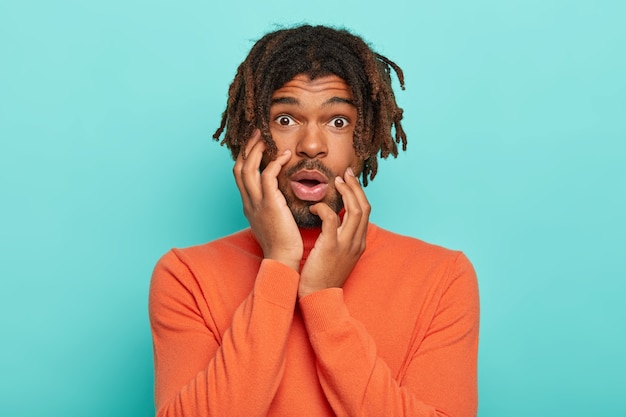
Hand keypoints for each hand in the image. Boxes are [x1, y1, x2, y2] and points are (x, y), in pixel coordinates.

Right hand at [233, 130, 302, 270]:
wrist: (282, 259)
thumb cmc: (282, 244)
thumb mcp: (272, 222)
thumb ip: (272, 207)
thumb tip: (279, 197)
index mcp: (248, 205)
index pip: (240, 175)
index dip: (245, 157)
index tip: (254, 143)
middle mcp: (248, 202)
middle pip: (239, 167)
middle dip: (247, 147)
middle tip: (257, 132)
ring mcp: (256, 202)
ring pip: (248, 168)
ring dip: (256, 149)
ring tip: (266, 136)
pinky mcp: (269, 204)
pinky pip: (267, 175)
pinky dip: (274, 162)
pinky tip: (285, 155)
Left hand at [298, 167, 370, 297]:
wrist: (318, 297)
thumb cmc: (322, 275)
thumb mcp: (337, 255)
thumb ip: (339, 237)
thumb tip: (334, 220)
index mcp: (359, 243)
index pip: (366, 212)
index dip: (359, 193)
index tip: (349, 180)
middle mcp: (357, 242)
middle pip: (365, 207)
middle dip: (356, 187)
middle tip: (345, 174)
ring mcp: (346, 244)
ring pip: (355, 210)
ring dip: (346, 192)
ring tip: (335, 182)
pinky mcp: (331, 246)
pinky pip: (332, 219)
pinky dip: (324, 208)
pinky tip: (314, 206)